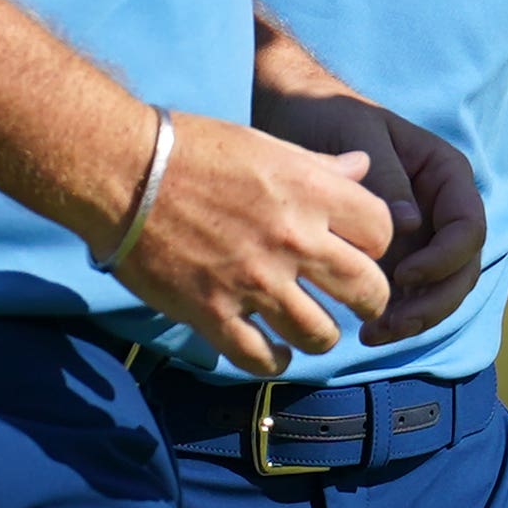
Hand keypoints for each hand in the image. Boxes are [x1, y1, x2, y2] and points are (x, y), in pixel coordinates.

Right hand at [115, 111, 396, 378]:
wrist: (125, 172)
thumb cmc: (196, 149)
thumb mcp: (267, 145)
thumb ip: (320, 165)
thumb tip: (362, 168)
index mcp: (310, 191)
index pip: (382, 230)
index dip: (378, 243)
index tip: (362, 249)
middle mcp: (292, 239)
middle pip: (367, 289)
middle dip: (370, 300)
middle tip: (358, 303)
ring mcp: (254, 282)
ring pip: (320, 334)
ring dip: (322, 336)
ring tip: (312, 329)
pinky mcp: (213, 314)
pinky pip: (262, 359)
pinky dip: (275, 361)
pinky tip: (275, 353)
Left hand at [257, 88, 488, 347]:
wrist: (294, 117)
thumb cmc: (328, 116)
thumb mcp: (358, 134)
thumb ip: (386, 178)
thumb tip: (411, 226)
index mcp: (445, 174)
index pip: (468, 226)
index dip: (444, 260)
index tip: (401, 276)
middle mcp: (441, 208)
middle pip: (462, 267)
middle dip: (433, 302)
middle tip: (389, 323)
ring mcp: (423, 236)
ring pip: (441, 289)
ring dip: (416, 318)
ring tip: (374, 335)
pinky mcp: (398, 257)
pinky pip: (412, 296)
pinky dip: (398, 317)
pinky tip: (366, 331)